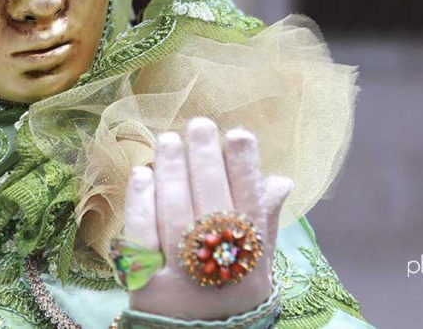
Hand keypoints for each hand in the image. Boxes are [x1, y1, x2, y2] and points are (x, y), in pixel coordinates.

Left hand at [122, 118, 292, 320]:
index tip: (238, 133)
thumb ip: (265, 222)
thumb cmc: (230, 297)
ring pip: (177, 213)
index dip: (244, 167)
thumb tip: (280, 178)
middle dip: (205, 159)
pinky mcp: (146, 287)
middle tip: (199, 125)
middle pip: (212, 203)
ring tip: (168, 139)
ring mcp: (182, 278)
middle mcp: (220, 268)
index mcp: (251, 260)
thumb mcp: (258, 267)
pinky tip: (143, 174)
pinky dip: (142, 202)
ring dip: (172, 171)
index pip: (250, 204)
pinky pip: (143, 237)